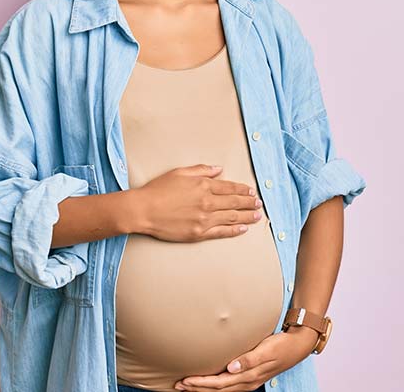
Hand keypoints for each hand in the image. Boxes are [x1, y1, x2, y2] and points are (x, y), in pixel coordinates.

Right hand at [134, 164, 262, 242]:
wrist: (144, 210)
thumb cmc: (158, 190)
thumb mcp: (179, 172)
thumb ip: (201, 170)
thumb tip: (219, 169)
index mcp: (203, 185)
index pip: (229, 187)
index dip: (243, 189)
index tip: (251, 191)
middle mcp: (207, 202)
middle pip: (234, 202)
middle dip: (249, 202)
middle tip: (259, 203)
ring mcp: (204, 219)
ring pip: (232, 218)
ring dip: (247, 216)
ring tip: (257, 216)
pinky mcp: (199, 233)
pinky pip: (221, 232)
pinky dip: (234, 231)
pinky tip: (243, 229)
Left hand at [173, 327, 317, 390]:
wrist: (297, 345)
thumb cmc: (281, 345)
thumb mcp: (266, 349)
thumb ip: (249, 359)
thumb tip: (231, 367)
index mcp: (249, 376)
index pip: (219, 383)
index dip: (201, 383)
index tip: (185, 380)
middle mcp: (247, 381)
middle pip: (218, 390)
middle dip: (197, 388)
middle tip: (178, 385)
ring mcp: (249, 380)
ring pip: (222, 390)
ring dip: (204, 389)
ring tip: (187, 386)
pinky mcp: (250, 376)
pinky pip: (229, 385)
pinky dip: (215, 386)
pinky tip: (208, 382)